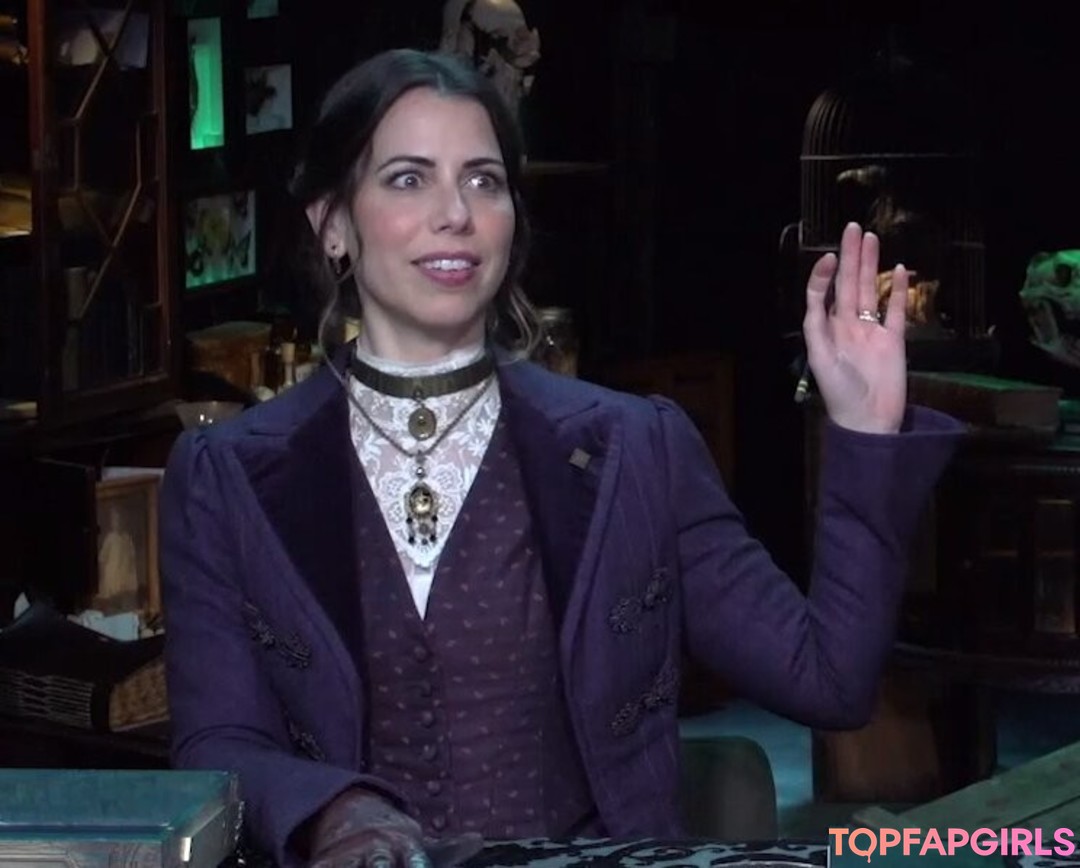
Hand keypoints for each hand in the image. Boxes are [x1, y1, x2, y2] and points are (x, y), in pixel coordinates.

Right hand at [309, 789, 483, 867]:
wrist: (352, 813)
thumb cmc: (395, 840)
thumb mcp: (420, 843)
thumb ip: (449, 849)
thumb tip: (479, 839)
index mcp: (404, 844)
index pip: (416, 858)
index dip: (418, 866)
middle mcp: (377, 847)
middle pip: (379, 863)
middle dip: (381, 867)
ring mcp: (349, 854)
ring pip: (348, 866)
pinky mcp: (324, 862)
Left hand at [802, 222, 907, 433]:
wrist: (868, 419)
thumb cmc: (839, 391)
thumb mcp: (819, 356)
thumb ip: (816, 323)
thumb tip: (819, 291)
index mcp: (827, 329)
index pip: (823, 294)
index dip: (825, 275)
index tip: (831, 256)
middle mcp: (848, 325)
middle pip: (849, 284)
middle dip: (850, 257)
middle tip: (853, 227)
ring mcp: (872, 331)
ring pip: (871, 291)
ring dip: (871, 266)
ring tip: (872, 239)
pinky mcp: (895, 340)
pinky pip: (897, 311)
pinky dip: (899, 291)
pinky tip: (899, 270)